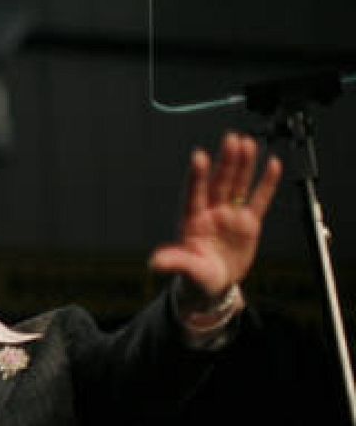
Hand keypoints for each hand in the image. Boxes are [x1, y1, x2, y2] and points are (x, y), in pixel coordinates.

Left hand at [150, 133, 281, 303]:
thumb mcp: (185, 271)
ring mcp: (230, 215)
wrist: (214, 287)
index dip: (197, 176)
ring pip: (238, 184)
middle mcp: (211, 212)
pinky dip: (266, 182)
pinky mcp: (248, 222)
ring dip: (243, 164)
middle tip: (231, 139)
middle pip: (219, 182)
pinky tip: (271, 163)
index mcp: (192, 220)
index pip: (194, 193)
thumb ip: (173, 262)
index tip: (199, 156)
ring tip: (247, 142)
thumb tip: (154, 262)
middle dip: (225, 161)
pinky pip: (259, 199)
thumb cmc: (195, 278)